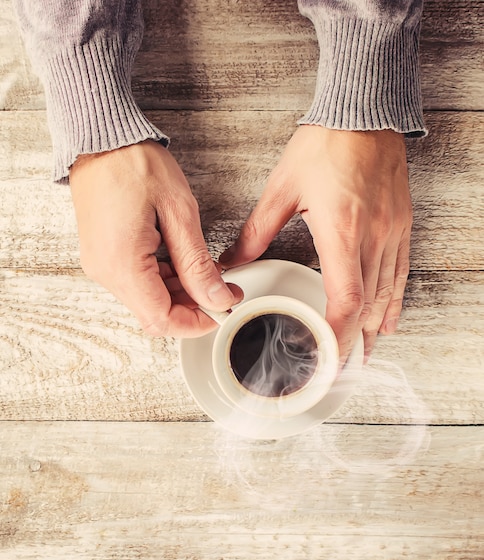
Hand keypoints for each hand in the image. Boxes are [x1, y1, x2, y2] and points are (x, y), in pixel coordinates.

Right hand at [70, 140, 241, 337]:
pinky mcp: (104, 255)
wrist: (100, 138)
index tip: (223, 308)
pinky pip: (137, 282)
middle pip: (154, 313)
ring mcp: (101, 264)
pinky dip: (164, 279)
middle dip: (192, 307)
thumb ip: (197, 264)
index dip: (197, 322)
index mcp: (122, 264)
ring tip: (206, 269)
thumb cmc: (134, 164)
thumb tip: (215, 298)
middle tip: (222, 287)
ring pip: (147, 299)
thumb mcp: (179, 213)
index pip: (162, 319)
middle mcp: (105, 271)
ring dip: (180, 292)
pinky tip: (183, 261)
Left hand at [220, 126, 412, 361]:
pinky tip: (389, 318)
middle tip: (341, 368)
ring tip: (365, 354)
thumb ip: (256, 232)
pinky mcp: (400, 224)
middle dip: (355, 343)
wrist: (363, 112)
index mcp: (341, 232)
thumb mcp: (282, 188)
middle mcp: (371, 238)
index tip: (326, 357)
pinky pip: (401, 272)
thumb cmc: (325, 145)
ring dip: (376, 328)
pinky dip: (394, 301)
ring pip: (387, 294)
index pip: (346, 300)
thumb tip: (231, 259)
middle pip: (368, 307)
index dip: (338, 335)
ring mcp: (391, 232)